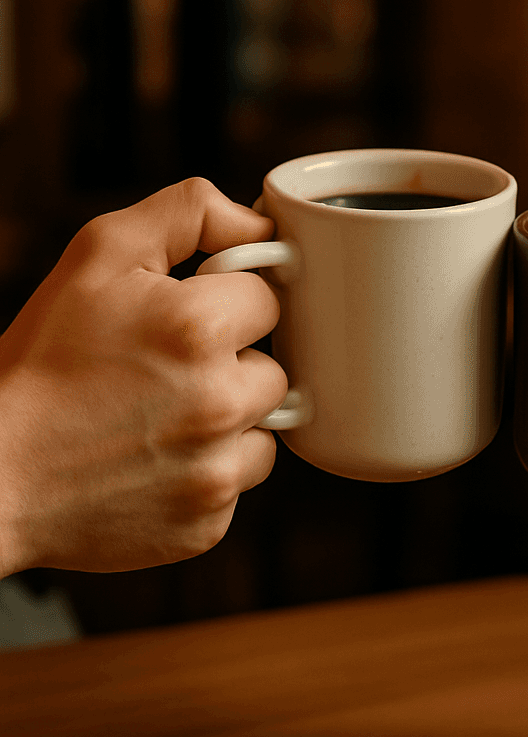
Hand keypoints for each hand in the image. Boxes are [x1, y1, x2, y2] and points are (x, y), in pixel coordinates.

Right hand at [0, 178, 287, 575]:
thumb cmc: (41, 362)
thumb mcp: (98, 254)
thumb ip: (189, 214)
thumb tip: (262, 224)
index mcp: (198, 328)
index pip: (268, 297)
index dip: (225, 301)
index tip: (184, 317)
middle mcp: (219, 402)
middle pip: (275, 366)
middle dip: (232, 362)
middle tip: (165, 370)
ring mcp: (216, 470)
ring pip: (265, 427)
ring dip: (229, 418)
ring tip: (160, 415)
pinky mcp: (209, 522)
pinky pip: (240, 478)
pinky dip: (209, 468)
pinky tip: (157, 458)